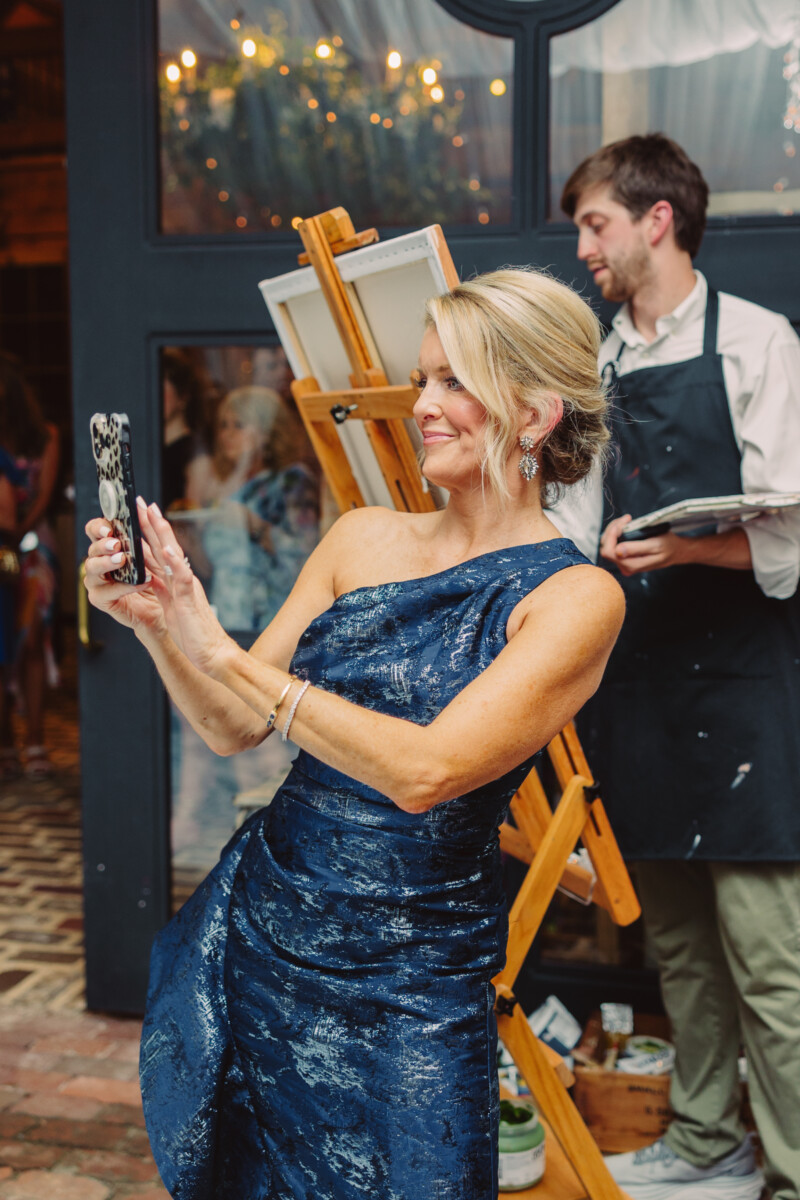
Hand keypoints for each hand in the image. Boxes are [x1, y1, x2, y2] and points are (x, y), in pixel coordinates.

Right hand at [83, 518, 165, 634]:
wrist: (159, 610)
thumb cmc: (154, 581)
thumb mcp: (154, 555)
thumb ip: (148, 535)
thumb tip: (149, 508)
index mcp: (109, 547)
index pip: (95, 530)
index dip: (98, 526)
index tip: (108, 527)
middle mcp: (99, 562)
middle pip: (92, 547)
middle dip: (102, 544)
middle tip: (115, 544)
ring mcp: (97, 581)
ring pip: (91, 568)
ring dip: (106, 562)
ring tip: (122, 560)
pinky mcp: (101, 599)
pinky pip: (106, 592)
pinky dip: (122, 586)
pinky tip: (138, 583)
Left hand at [137, 499, 231, 675]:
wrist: (213, 653)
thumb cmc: (193, 633)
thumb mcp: (170, 605)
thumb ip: (161, 587)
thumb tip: (147, 572)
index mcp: (175, 580)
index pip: (159, 551)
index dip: (147, 531)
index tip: (138, 512)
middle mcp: (182, 579)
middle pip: (164, 545)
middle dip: (151, 523)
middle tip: (140, 501)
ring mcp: (186, 588)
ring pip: (173, 555)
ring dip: (162, 534)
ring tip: (152, 514)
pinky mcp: (190, 601)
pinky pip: (181, 579)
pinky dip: (175, 563)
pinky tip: (167, 550)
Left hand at [600, 514, 690, 575]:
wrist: (675, 551)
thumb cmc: (668, 547)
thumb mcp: (655, 545)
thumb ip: (636, 549)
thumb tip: (618, 551)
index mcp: (630, 565)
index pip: (609, 551)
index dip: (612, 535)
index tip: (624, 522)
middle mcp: (624, 567)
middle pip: (606, 547)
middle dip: (612, 529)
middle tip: (626, 519)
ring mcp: (623, 562)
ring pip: (608, 545)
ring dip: (614, 529)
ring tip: (626, 520)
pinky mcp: (624, 557)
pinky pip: (613, 544)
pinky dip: (616, 532)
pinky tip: (625, 525)